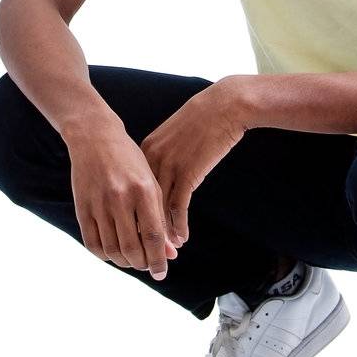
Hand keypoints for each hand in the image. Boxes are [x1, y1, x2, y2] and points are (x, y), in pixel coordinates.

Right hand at [66, 123, 178, 281]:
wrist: (95, 138)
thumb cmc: (130, 161)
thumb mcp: (151, 184)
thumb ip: (160, 219)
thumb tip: (170, 254)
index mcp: (143, 190)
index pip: (153, 236)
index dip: (159, 260)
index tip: (162, 273)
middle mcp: (120, 198)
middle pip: (132, 248)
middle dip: (142, 264)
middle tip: (147, 266)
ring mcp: (99, 203)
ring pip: (112, 250)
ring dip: (124, 262)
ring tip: (132, 260)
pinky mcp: (81, 207)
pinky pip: (92, 243)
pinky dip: (104, 255)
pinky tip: (114, 253)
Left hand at [139, 77, 248, 246]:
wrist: (223, 106)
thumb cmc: (202, 120)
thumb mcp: (174, 137)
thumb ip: (163, 157)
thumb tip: (159, 179)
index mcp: (145, 150)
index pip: (133, 190)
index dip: (136, 213)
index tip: (138, 230)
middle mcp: (152, 159)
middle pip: (142, 202)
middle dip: (145, 229)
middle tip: (149, 248)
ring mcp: (169, 166)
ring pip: (159, 209)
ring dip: (164, 233)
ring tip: (167, 250)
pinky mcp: (188, 173)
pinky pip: (179, 207)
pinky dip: (179, 225)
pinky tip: (182, 238)